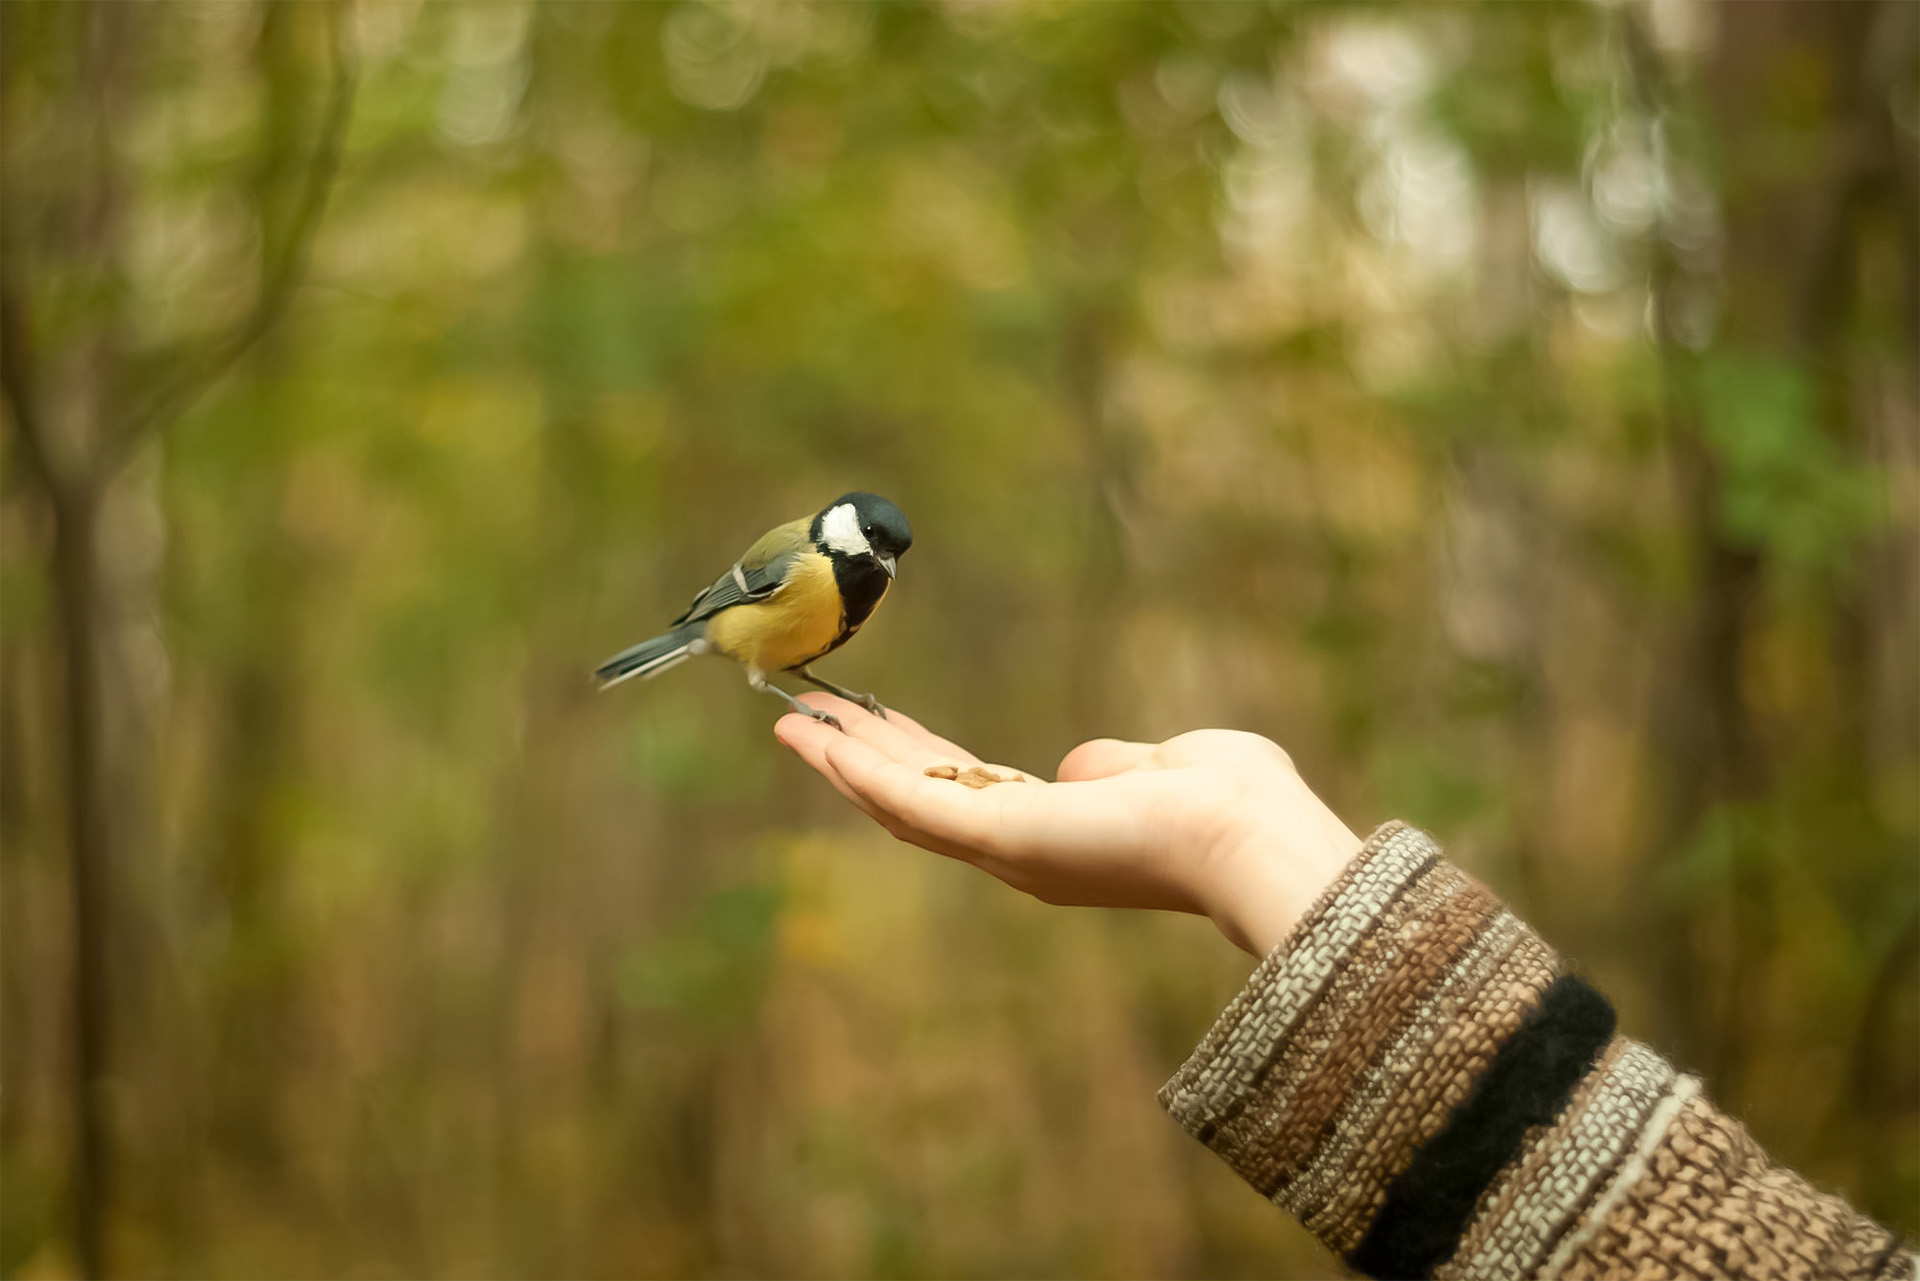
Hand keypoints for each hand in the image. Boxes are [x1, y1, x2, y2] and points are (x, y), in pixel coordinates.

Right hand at [774, 695, 1363, 955]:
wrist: (1252, 836)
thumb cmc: (1233, 803)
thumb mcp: (1162, 766)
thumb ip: (1116, 766)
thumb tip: (1080, 767)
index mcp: (1058, 835)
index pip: (968, 793)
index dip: (914, 760)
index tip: (875, 727)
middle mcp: (1021, 854)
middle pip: (919, 800)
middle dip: (862, 759)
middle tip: (807, 721)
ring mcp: (1005, 850)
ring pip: (902, 802)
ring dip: (843, 762)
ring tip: (792, 723)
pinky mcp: (999, 837)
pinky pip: (914, 801)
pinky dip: (861, 770)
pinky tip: (820, 740)